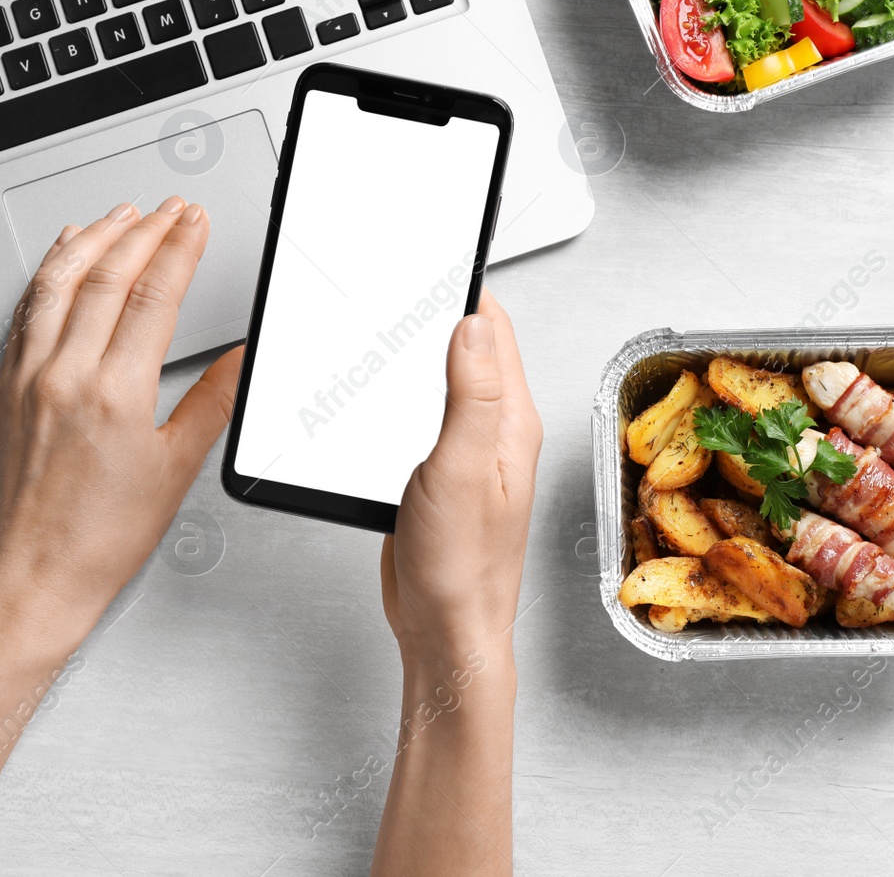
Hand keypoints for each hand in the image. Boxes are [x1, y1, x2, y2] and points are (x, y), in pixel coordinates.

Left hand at [0, 196, 242, 642]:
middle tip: (172, 209)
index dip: (179, 248)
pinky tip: (62, 256)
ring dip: (94, 237)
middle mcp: (64, 374)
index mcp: (114, 393)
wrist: (31, 576)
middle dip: (145, 231)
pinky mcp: (5, 386)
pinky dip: (49, 271)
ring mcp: (28, 376)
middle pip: (108, 275)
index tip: (196, 222)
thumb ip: (213, 401)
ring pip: (59, 281)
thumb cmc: (98, 538)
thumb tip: (239, 356)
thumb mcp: (176, 469)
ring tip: (121, 213)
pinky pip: (27, 309)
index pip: (154, 295)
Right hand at [380, 290, 541, 663]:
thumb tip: (471, 324)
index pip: (493, 331)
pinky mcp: (441, 475)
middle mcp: (496, 432)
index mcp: (512, 421)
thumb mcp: (462, 469)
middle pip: (471, 349)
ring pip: (446, 382)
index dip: (463, 291)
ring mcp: (470, 453)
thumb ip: (469, 394)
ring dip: (420, 354)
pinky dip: (403, 396)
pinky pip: (426, 418)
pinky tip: (382, 395)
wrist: (446, 631)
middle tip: (404, 286)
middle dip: (438, 314)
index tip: (434, 262)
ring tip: (392, 326)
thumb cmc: (463, 568)